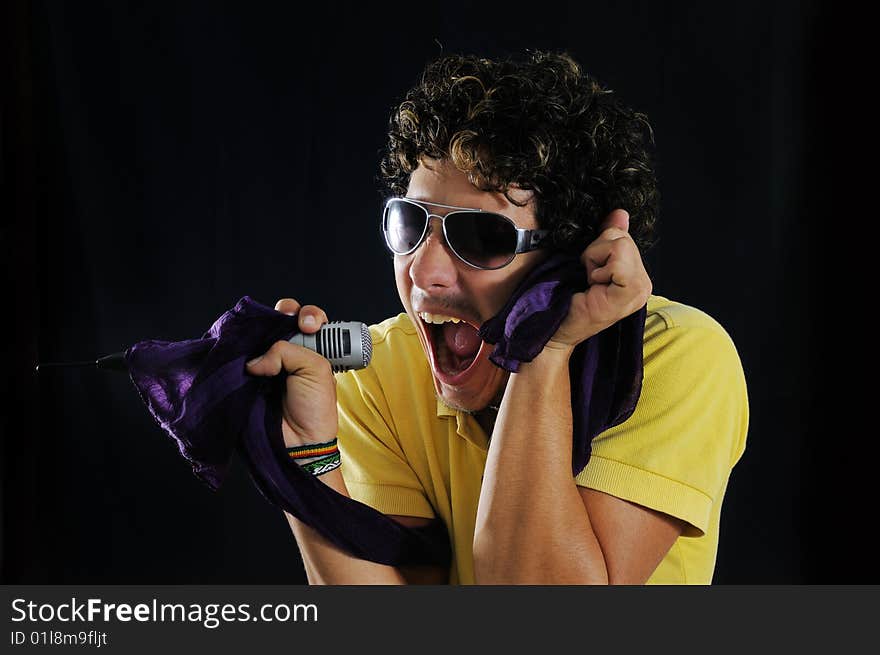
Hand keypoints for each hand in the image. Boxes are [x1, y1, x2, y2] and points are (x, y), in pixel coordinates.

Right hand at [245, 298, 337, 446]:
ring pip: (261, 332)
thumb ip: (288, 351)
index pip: (309, 319)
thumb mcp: (316, 370)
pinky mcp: (247, 374)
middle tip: (289, 321)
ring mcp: (267, 362)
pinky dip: (240, 345)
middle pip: (283, 318)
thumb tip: (255, 361)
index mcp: (313, 349)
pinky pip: (240, 353)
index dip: (308, 315)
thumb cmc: (314, 407)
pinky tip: (243, 343)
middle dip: (285, 311)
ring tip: (264, 330)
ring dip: (261, 326)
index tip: (309, 325)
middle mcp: (290, 351)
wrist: (298, 442)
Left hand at [546, 209, 651, 352]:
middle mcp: (644, 283)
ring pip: (620, 245)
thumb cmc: (565, 302)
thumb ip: (607, 238)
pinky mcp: (631, 294)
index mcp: (636, 275)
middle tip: (588, 280)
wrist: (554, 333)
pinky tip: (593, 289)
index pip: (621, 235)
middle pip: (621, 237)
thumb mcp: (588, 264)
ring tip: (590, 284)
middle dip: (596, 252)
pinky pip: (618, 260)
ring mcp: (641, 290)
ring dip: (595, 261)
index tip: (589, 273)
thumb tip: (620, 213)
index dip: (598, 247)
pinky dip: (598, 269)